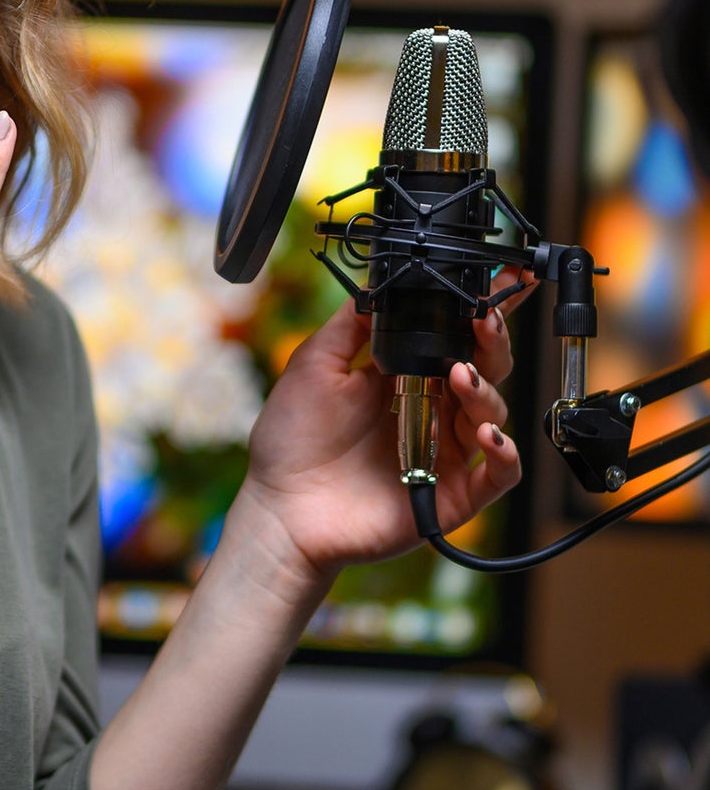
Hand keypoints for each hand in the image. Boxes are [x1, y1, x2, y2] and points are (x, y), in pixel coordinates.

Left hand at [234, 273, 532, 587]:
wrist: (283, 506)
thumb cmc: (292, 441)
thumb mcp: (314, 366)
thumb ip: (349, 326)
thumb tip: (378, 287)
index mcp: (403, 376)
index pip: (454, 337)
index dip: (483, 313)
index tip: (504, 282)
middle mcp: (431, 408)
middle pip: (486, 368)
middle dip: (492, 340)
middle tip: (483, 322)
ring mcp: (445, 450)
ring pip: (494, 412)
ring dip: (485, 389)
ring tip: (459, 375)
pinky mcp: (454, 492)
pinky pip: (500, 472)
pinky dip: (505, 452)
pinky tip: (485, 434)